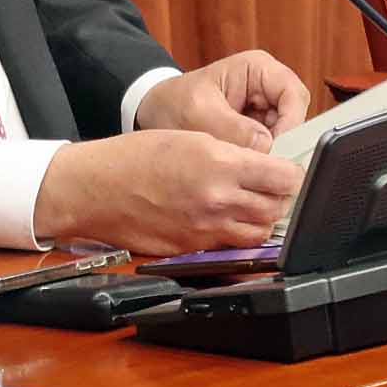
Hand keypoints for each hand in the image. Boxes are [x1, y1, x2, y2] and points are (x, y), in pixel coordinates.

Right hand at [30, 128, 304, 256]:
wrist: (95, 189)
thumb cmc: (135, 157)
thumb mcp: (190, 137)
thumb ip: (232, 153)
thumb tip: (265, 164)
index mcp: (219, 164)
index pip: (284, 177)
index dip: (291, 173)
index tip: (289, 170)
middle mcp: (217, 200)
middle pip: (278, 208)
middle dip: (280, 197)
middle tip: (270, 186)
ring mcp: (206, 230)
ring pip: (260, 233)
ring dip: (261, 219)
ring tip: (248, 204)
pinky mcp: (193, 249)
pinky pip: (231, 247)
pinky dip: (235, 236)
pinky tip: (224, 220)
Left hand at [135, 50, 310, 149]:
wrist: (155, 112)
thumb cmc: (173, 102)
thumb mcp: (199, 114)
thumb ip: (233, 129)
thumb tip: (266, 147)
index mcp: (258, 68)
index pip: (294, 95)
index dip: (291, 124)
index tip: (275, 149)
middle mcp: (268, 85)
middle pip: (295, 118)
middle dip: (280, 142)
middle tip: (260, 163)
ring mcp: (264, 108)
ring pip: (286, 136)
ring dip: (269, 152)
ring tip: (243, 162)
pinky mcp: (258, 128)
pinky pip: (272, 146)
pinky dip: (259, 157)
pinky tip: (241, 163)